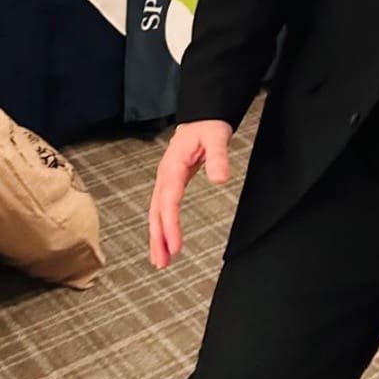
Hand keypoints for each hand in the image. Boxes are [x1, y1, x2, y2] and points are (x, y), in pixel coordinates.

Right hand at [148, 119, 233, 268]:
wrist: (202, 116)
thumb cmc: (208, 125)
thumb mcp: (217, 137)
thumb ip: (218, 157)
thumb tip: (221, 178)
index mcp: (173, 167)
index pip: (169, 202)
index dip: (171, 226)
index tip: (175, 246)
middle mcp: (165, 175)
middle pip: (157, 212)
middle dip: (158, 238)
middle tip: (162, 262)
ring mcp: (166, 179)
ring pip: (157, 212)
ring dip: (157, 236)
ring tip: (161, 260)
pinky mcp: (171, 182)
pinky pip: (163, 207)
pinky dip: (162, 225)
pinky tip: (166, 238)